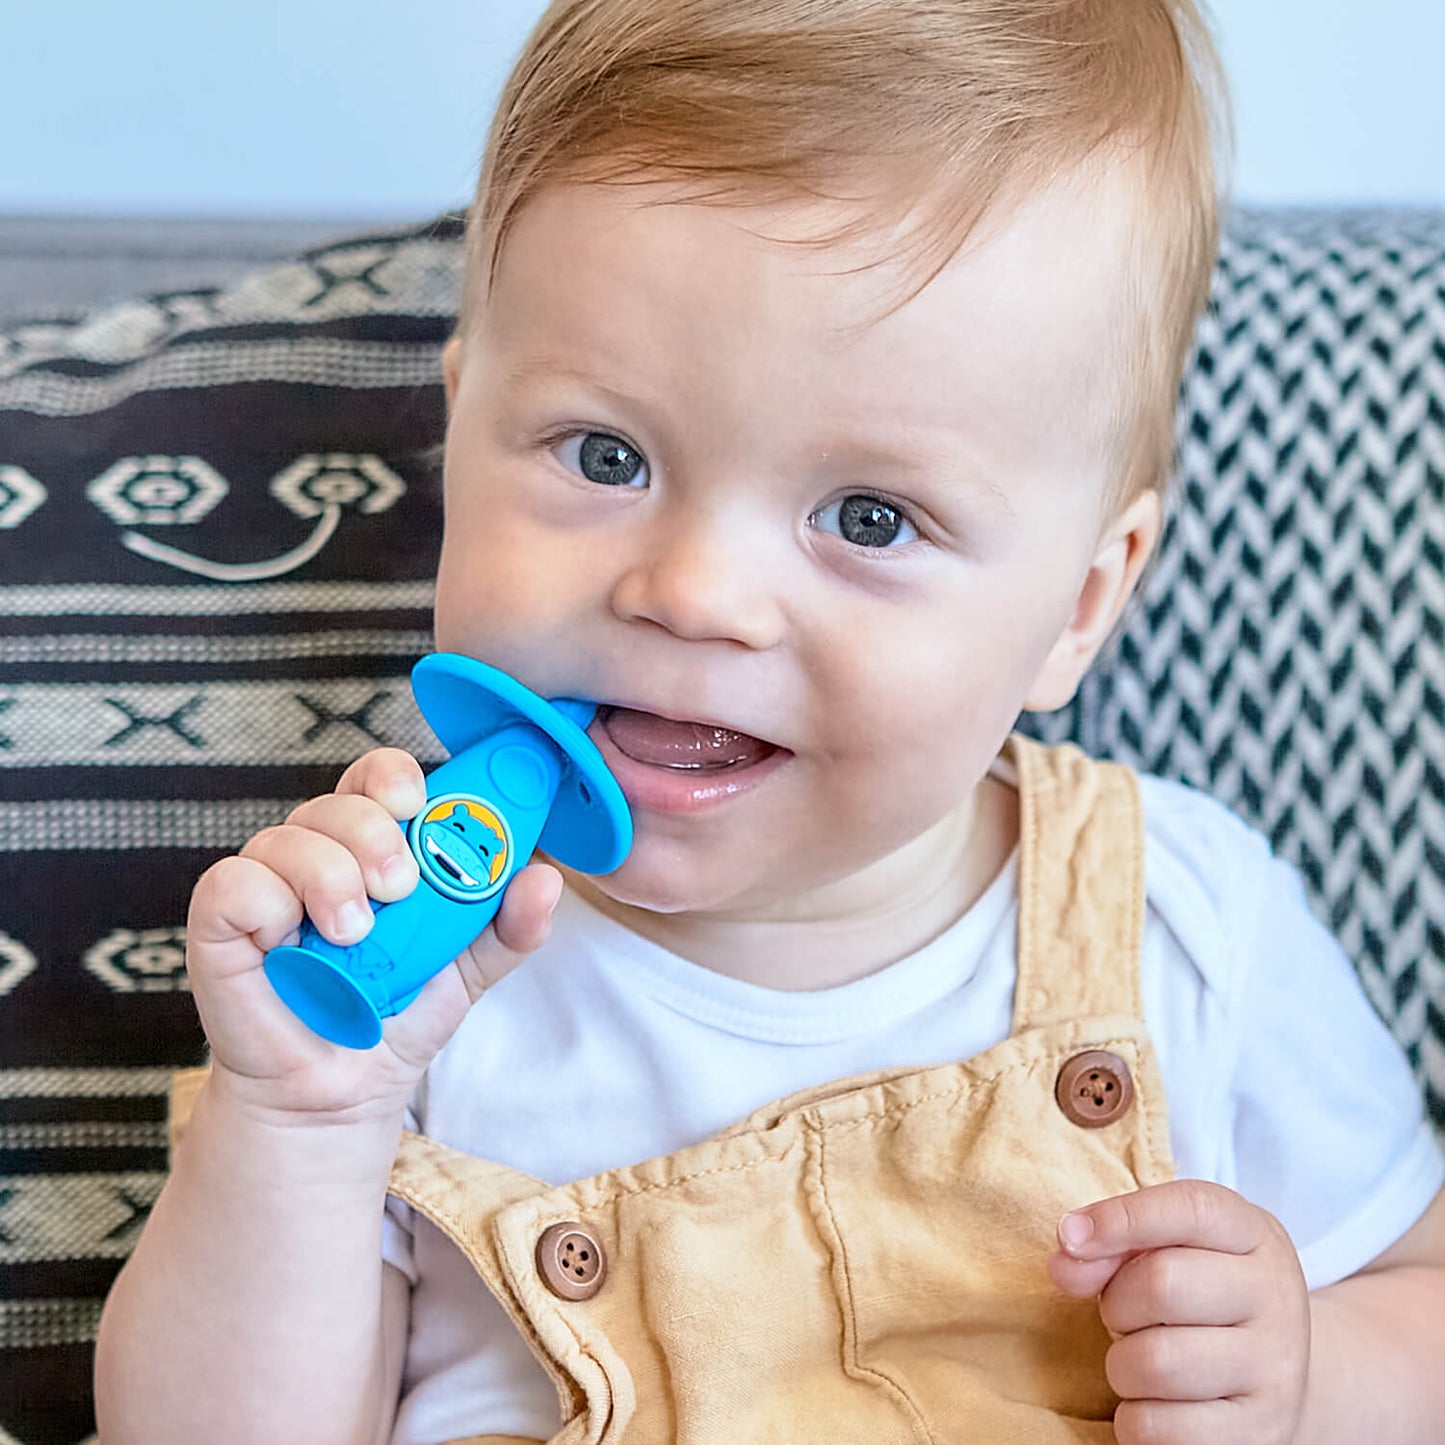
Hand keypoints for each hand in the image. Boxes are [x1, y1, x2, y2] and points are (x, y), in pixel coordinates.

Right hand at [185, 747, 561, 1119]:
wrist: (343, 1095)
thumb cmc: (397, 1015)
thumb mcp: (471, 968)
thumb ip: (511, 924)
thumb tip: (547, 878)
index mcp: (372, 848)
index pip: (375, 778)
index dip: (392, 776)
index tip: (417, 802)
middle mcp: (316, 855)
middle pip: (336, 800)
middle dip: (375, 836)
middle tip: (398, 890)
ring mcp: (265, 887)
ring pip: (285, 835)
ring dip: (330, 877)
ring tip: (354, 934)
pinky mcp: (218, 925)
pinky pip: (232, 882)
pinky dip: (269, 904)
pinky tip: (292, 943)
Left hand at [1047, 1179, 1309, 1444]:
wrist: (1272, 1377)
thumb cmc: (1199, 1296)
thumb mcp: (1166, 1250)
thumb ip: (1112, 1244)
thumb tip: (1064, 1262)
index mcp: (1253, 1234)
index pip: (1188, 1209)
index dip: (1120, 1218)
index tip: (1070, 1237)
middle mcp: (1276, 1296)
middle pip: (1160, 1284)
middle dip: (1116, 1304)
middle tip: (1127, 1317)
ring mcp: (1276, 1369)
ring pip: (1154, 1363)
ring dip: (1122, 1367)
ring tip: (1144, 1363)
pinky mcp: (1261, 1433)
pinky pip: (1159, 1429)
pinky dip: (1136, 1419)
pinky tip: (1156, 1405)